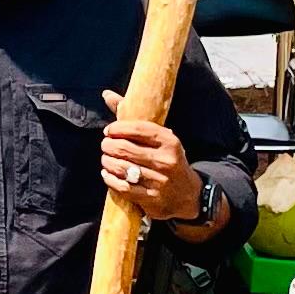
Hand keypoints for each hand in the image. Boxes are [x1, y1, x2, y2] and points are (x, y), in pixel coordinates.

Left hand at [99, 101, 196, 221]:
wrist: (188, 195)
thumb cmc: (168, 160)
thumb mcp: (160, 139)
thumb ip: (132, 118)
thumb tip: (106, 94)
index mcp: (170, 141)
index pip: (139, 129)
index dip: (118, 128)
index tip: (109, 131)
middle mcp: (166, 161)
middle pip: (125, 149)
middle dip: (109, 146)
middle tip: (105, 146)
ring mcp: (159, 181)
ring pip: (122, 168)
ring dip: (107, 162)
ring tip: (106, 159)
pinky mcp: (152, 199)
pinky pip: (123, 187)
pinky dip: (110, 179)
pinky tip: (108, 174)